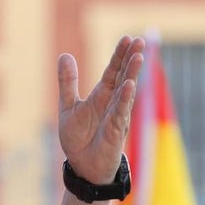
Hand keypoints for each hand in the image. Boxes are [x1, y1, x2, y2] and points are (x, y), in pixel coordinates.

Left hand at [57, 36, 144, 184]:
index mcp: (101, 96)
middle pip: (123, 76)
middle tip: (139, 40)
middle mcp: (112, 103)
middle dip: (130, 59)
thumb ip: (68, 82)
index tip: (127, 38)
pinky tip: (129, 85)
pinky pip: (120, 113)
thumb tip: (64, 55)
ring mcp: (116, 116)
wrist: (81, 166)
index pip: (113, 71)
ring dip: (132, 74)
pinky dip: (124, 100)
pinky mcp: (115, 131)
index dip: (119, 55)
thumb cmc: (78, 138)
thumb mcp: (68, 106)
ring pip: (126, 92)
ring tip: (138, 56)